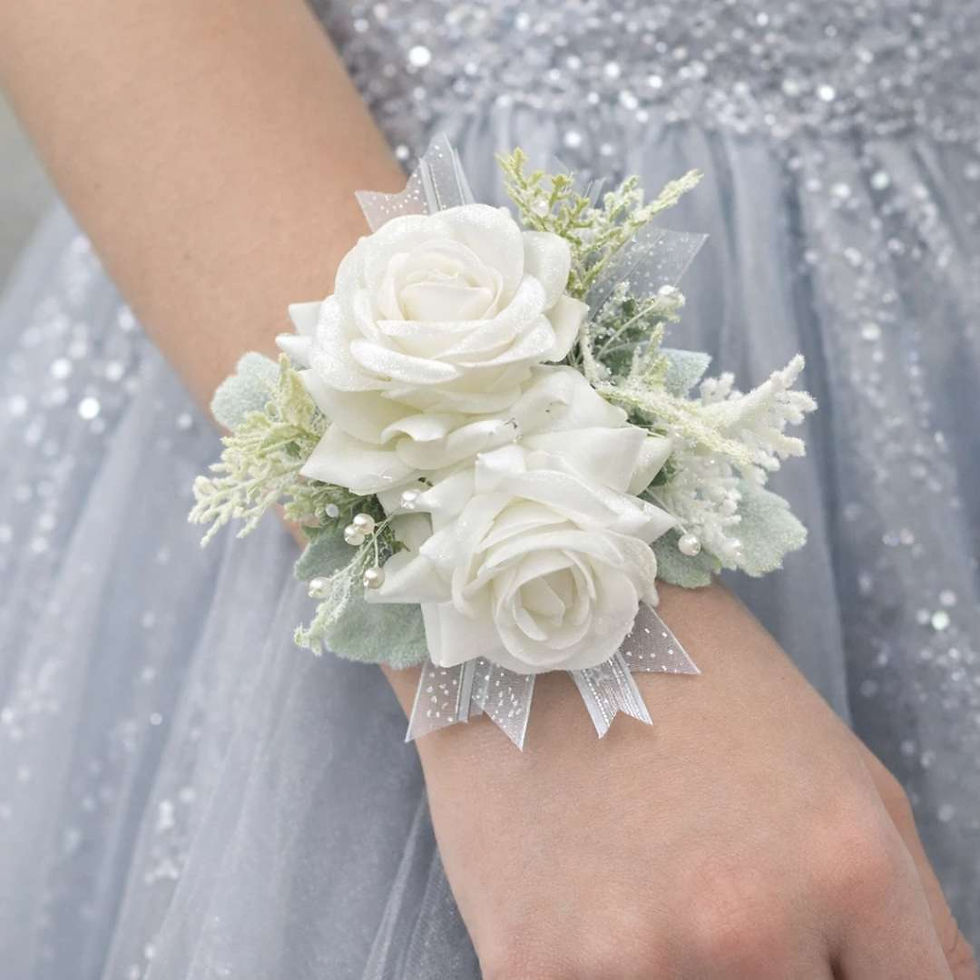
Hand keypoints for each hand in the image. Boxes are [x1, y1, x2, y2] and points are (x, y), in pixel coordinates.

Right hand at [394, 584, 975, 977]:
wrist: (537, 630)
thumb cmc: (697, 687)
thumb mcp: (837, 770)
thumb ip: (916, 913)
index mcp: (846, 869)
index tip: (815, 957)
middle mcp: (749, 926)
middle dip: (773, 973)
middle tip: (715, 899)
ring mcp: (636, 959)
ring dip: (682, 975)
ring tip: (649, 890)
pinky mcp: (534, 971)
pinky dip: (601, 973)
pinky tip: (587, 902)